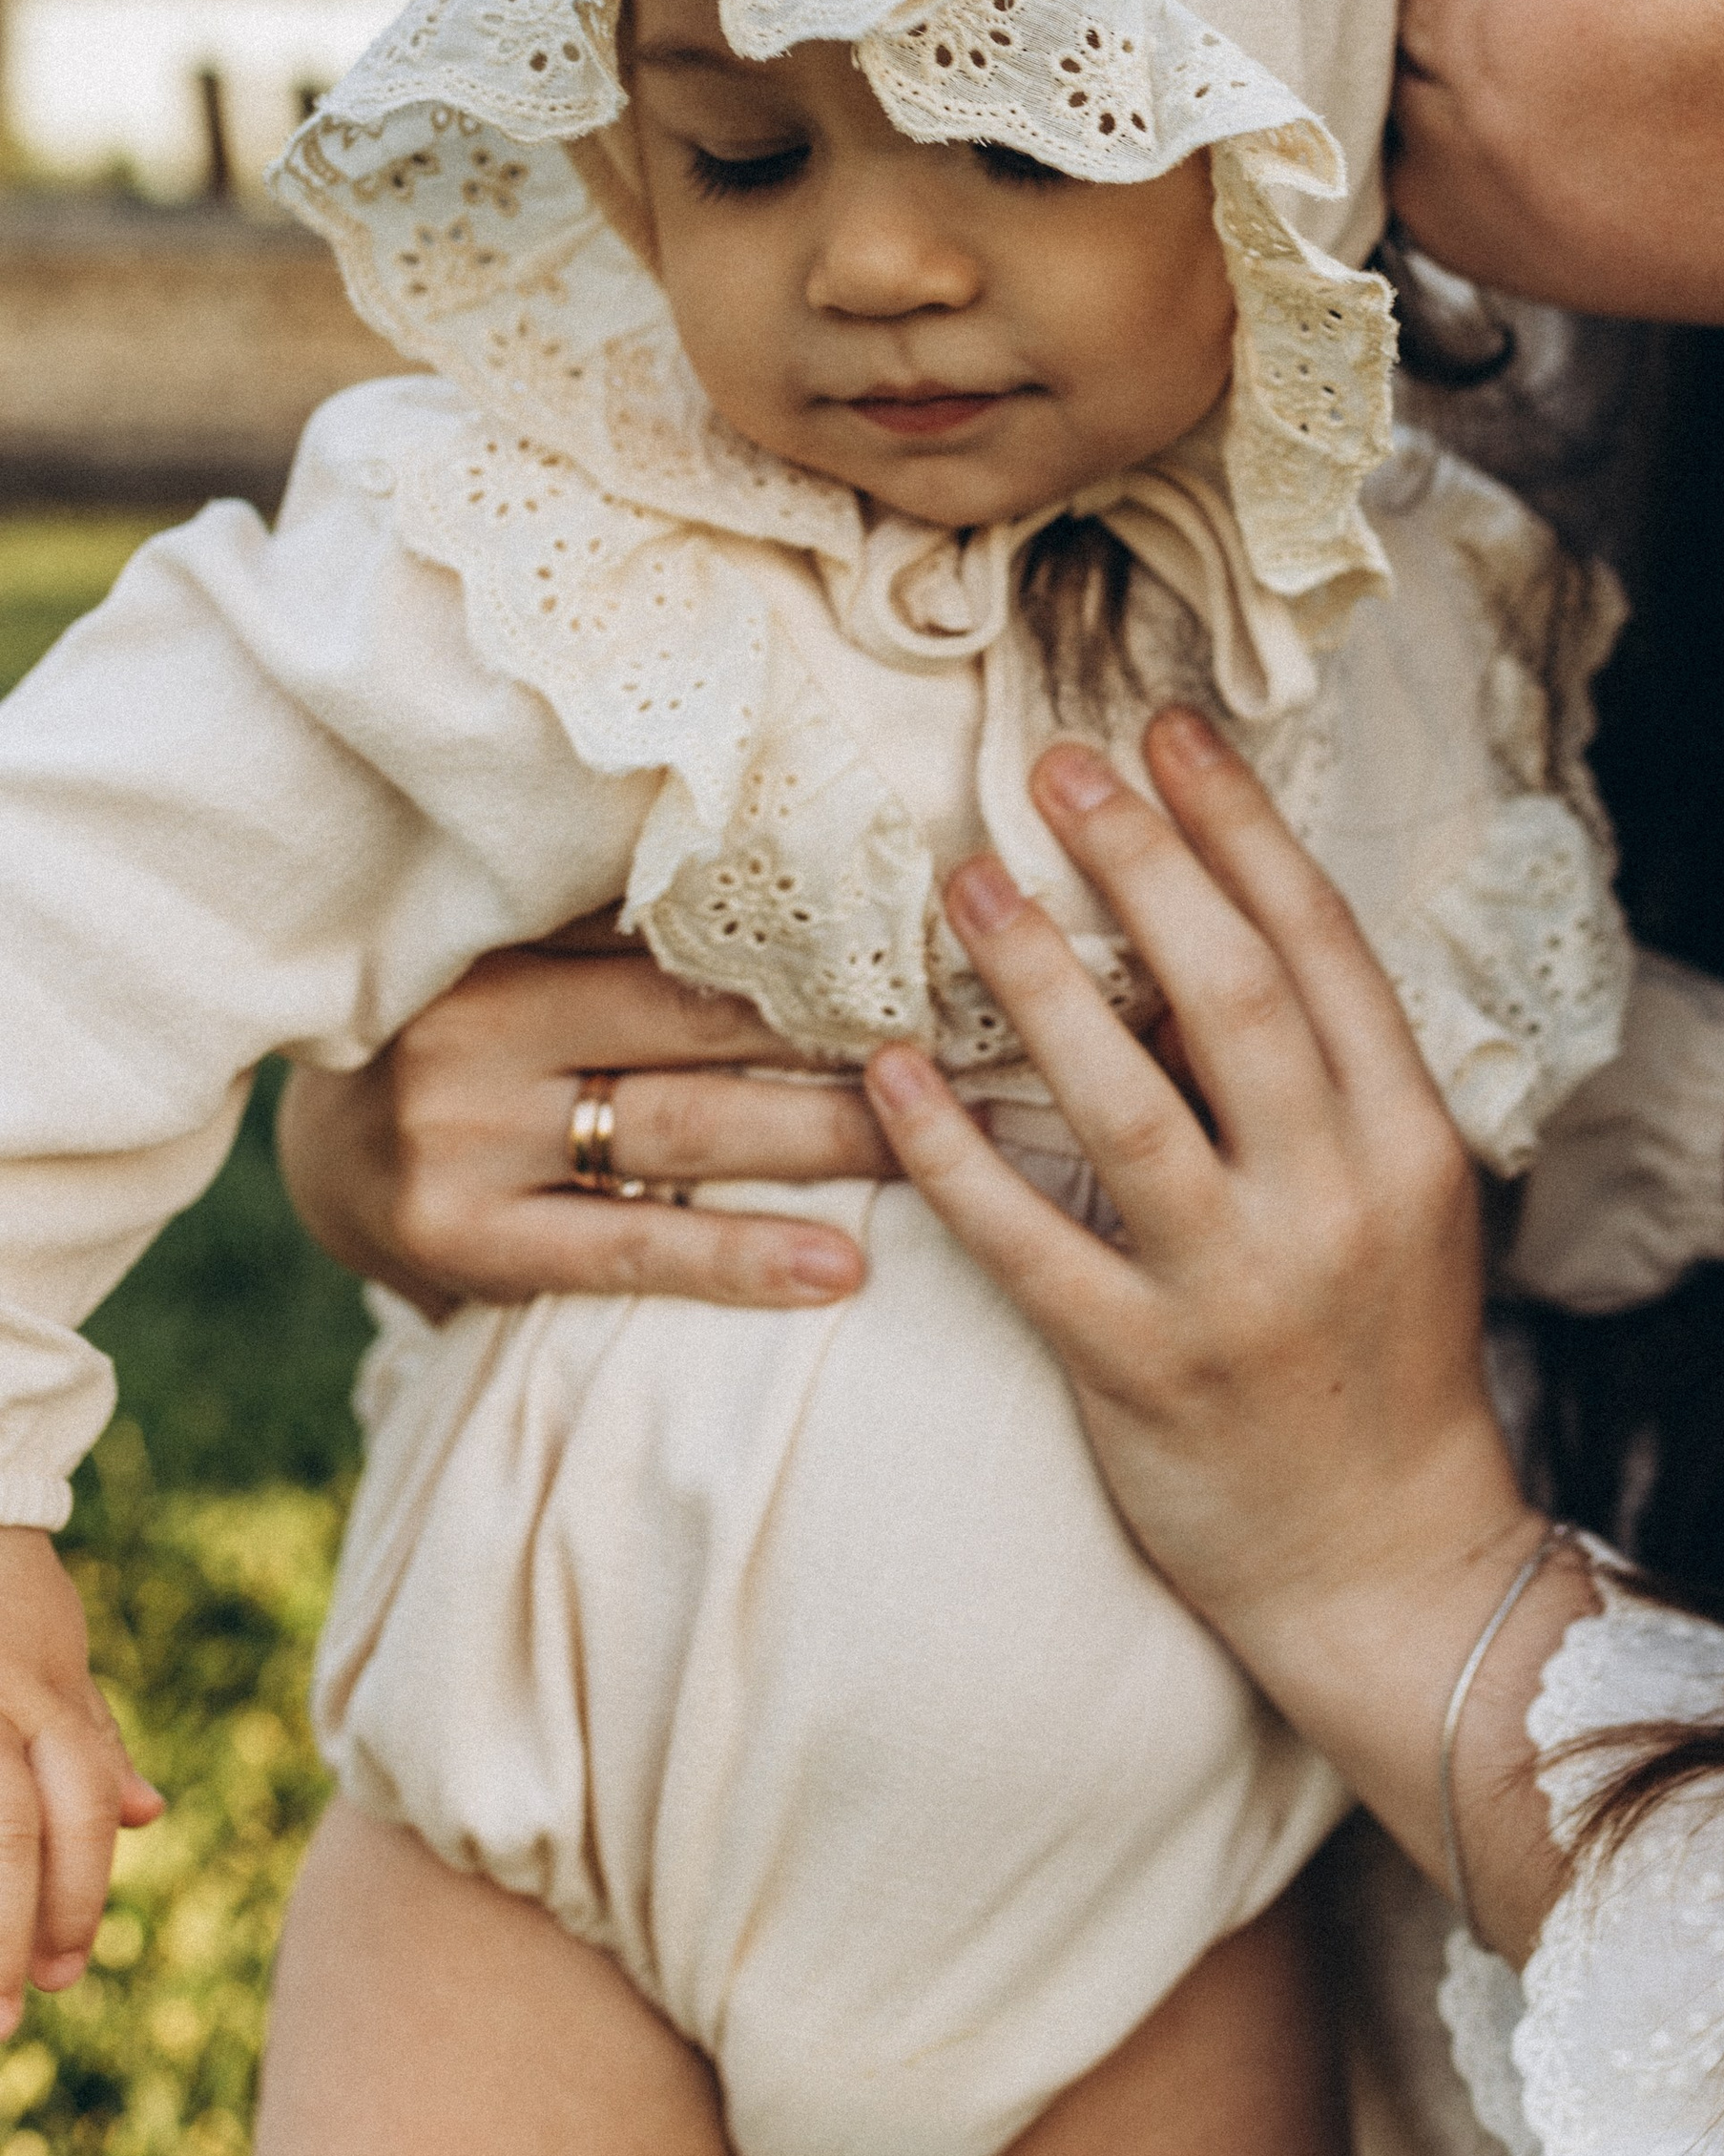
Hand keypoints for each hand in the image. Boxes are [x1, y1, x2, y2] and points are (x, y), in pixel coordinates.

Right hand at [0, 1528, 161, 2026]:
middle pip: (12, 1833)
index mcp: (44, 1697)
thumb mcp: (59, 1657)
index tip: (67, 1974)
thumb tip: (147, 1816)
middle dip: (14, 1935)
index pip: (78, 1810)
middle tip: (12, 2023)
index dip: (78, 1896)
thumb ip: (95, 1740)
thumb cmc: (4, 1597)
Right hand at [277, 942, 899, 1316]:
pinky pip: (630, 1250)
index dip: (816, 932)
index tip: (936, 933)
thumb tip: (832, 886)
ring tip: (946, 1143)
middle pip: (699, 1018)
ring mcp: (463, 1135)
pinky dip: (741, 1258)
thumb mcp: (523, 953)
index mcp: (504, 926)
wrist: (312, 1156)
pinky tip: (840, 1268)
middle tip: (978, 1034)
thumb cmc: (463, 1032)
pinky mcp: (462, 1241)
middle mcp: (477, 1020)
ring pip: (684, 1128)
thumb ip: (634, 926)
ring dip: (827, 1136)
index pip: (683, 920)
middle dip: (846, 1030)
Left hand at [862, 710, 1583, 1957]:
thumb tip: (1193, 932)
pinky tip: (894, 1071)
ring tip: (962, 879)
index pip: (1323, 945)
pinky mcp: (1143, 1373)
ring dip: (1037, 977)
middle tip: (1054, 764)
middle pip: (1231, 991)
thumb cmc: (1382, 1362)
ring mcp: (1238, 1289)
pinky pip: (1032, 1242)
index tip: (1170, 733)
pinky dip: (955, 1153)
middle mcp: (1334, 1200)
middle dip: (1142, 860)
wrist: (1392, 1571)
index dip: (1242, 828)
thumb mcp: (1392, 1205)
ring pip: (1125, 1102)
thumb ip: (1312, 1083)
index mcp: (1408, 1141)